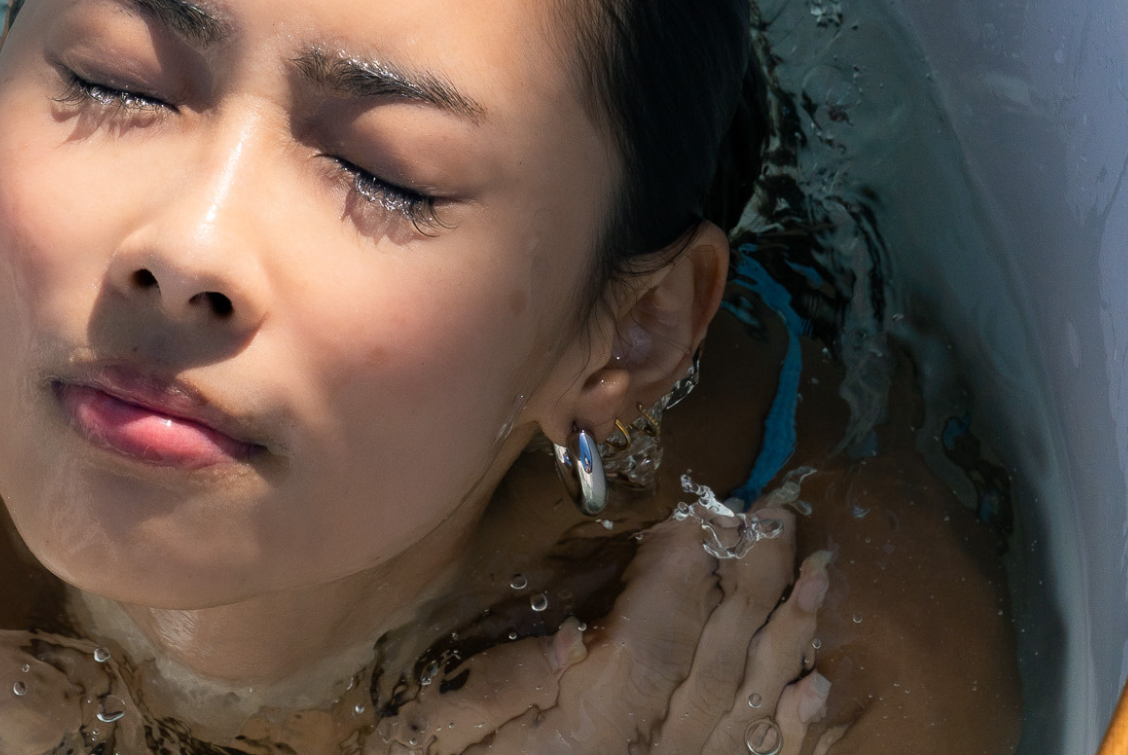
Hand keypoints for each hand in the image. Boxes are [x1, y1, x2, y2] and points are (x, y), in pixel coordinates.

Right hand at [373, 506, 831, 754]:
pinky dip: (790, 722)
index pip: (653, 638)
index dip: (684, 574)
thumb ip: (493, 689)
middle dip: (752, 582)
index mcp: (581, 731)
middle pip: (715, 661)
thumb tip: (570, 639)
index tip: (702, 514)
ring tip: (818, 574)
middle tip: (780, 516)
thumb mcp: (428, 731)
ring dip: (787, 636)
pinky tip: (816, 685)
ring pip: (744, 702)